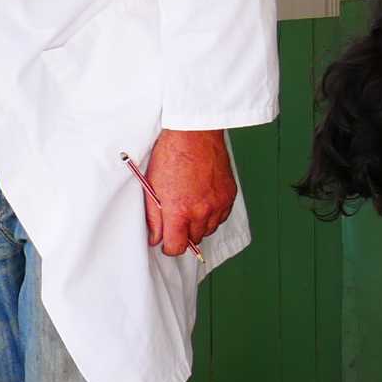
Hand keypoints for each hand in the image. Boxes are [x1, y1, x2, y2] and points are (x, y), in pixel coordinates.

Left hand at [141, 128, 238, 256]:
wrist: (194, 133)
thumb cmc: (171, 155)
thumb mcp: (152, 187)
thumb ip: (154, 218)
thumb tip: (155, 237)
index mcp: (179, 211)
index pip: (177, 247)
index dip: (169, 247)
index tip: (166, 241)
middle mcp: (202, 211)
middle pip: (194, 240)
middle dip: (184, 234)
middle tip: (176, 218)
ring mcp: (218, 204)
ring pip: (209, 229)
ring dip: (199, 224)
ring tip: (190, 206)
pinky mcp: (229, 195)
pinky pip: (222, 216)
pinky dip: (213, 214)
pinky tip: (203, 200)